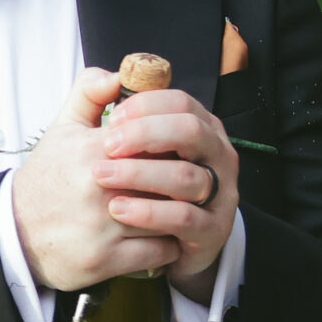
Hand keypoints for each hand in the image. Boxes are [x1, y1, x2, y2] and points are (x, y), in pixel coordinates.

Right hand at [11, 68, 179, 292]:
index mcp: (94, 151)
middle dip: (185, 181)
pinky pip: (161, 252)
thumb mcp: (61, 129)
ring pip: (171, 217)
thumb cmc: (46, 179)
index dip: (173, 147)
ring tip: (184, 210)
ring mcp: (104, 226)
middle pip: (171, 178)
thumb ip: (89, 93)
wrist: (14, 232)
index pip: (157, 140)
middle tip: (193, 183)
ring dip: (181, 215)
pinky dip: (169, 246)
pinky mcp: (107, 259)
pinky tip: (164, 237)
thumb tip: (117, 74)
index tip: (178, 152)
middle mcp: (100, 188)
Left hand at [94, 86, 236, 301]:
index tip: (111, 119)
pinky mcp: (212, 230)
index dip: (145, 106)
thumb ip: (102, 104)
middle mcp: (217, 155)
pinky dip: (149, 212)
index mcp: (200, 127)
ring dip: (141, 174)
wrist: (154, 244)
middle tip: (106, 146)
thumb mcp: (119, 144)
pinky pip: (183, 217)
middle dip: (146, 134)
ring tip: (101, 176)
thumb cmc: (135, 183)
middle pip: (191, 131)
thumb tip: (108, 77)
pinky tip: (117, 209)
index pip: (180, 102)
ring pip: (187, 176)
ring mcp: (220, 193)